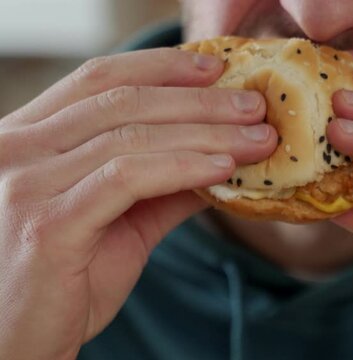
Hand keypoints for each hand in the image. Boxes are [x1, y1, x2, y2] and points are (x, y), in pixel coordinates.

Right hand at [0, 49, 275, 358]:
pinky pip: (126, 178)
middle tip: (253, 105)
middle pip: (122, 101)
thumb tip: (223, 157)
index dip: (161, 67)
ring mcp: (26, 184)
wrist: (19, 347)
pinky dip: (181, 167)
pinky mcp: (47, 224)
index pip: (99, 80)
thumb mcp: (119, 223)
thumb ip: (163, 186)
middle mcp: (17, 149)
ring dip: (205, 132)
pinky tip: (222, 168)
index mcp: (30, 138)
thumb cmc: (63, 283)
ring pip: (129, 135)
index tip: (215, 68)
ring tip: (256, 138)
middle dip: (198, 99)